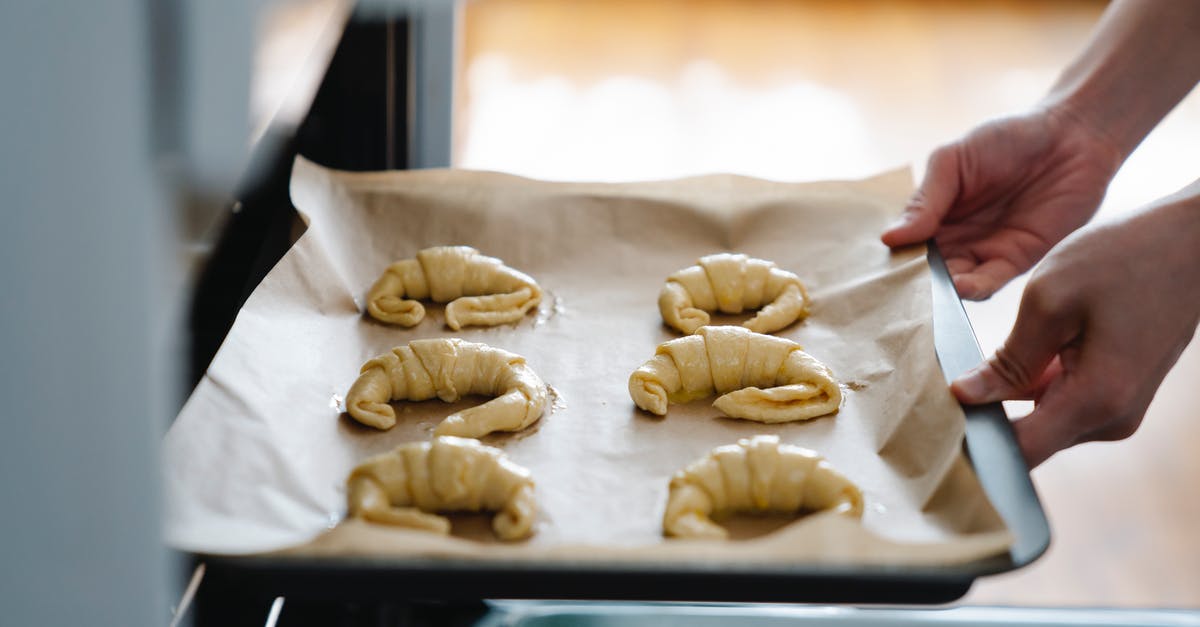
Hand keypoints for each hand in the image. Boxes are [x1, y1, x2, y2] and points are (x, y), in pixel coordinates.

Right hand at [883, 107, 1122, 298]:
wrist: (1071, 135)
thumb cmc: (1007, 138)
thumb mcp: (952, 161)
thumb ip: (925, 201)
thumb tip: (889, 239)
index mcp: (935, 214)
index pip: (906, 245)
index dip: (894, 260)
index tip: (879, 272)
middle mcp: (956, 237)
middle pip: (927, 270)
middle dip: (915, 283)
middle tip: (901, 292)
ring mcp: (985, 251)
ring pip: (954, 283)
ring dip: (941, 291)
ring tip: (930, 292)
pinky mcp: (1017, 259)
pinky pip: (990, 282)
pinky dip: (973, 290)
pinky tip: (960, 288)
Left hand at [951, 193, 1199, 466]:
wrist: (1194, 242)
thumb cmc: (1124, 258)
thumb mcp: (1050, 300)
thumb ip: (1007, 359)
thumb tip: (964, 397)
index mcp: (1096, 401)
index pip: (1021, 453)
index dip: (973, 446)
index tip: (932, 432)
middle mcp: (1110, 419)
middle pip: (1027, 440)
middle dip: (982, 420)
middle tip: (931, 396)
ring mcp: (1116, 408)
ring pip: (1039, 420)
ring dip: (1004, 400)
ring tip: (960, 373)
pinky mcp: (1114, 393)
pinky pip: (1058, 401)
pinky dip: (1028, 385)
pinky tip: (1001, 361)